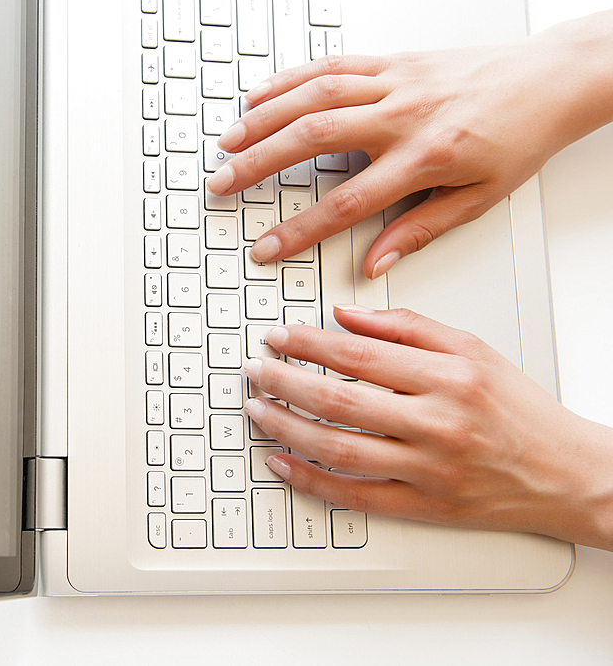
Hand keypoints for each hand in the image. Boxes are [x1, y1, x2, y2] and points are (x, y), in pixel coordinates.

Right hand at [208, 11, 612, 276]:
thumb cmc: (519, 139)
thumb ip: (419, 230)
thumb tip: (374, 264)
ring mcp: (395, 82)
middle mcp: (403, 116)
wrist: (551, 81)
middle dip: (259, 165)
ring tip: (229, 143)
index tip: (266, 248)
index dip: (299, 230)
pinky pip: (333, 65)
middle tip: (221, 185)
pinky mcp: (393, 61)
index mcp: (425, 158)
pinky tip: (261, 95)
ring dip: (265, 118)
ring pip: (315, 96)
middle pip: (313, 141)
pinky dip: (291, 78)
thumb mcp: (477, 199)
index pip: (346, 203)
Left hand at [243, 306, 612, 550]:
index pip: (358, 355)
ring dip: (285, 426)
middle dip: (283, 381)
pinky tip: (280, 461)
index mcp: (448, 377)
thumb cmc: (519, 410)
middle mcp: (436, 423)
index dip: (307, 344)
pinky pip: (353, 496)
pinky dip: (309, 479)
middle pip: (338, 400)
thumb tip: (345, 314)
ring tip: (256, 409)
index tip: (278, 337)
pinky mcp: (422, 506)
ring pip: (337, 448)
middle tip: (254, 370)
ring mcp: (427, 469)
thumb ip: (407, 327)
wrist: (566, 474)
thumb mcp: (473, 350)